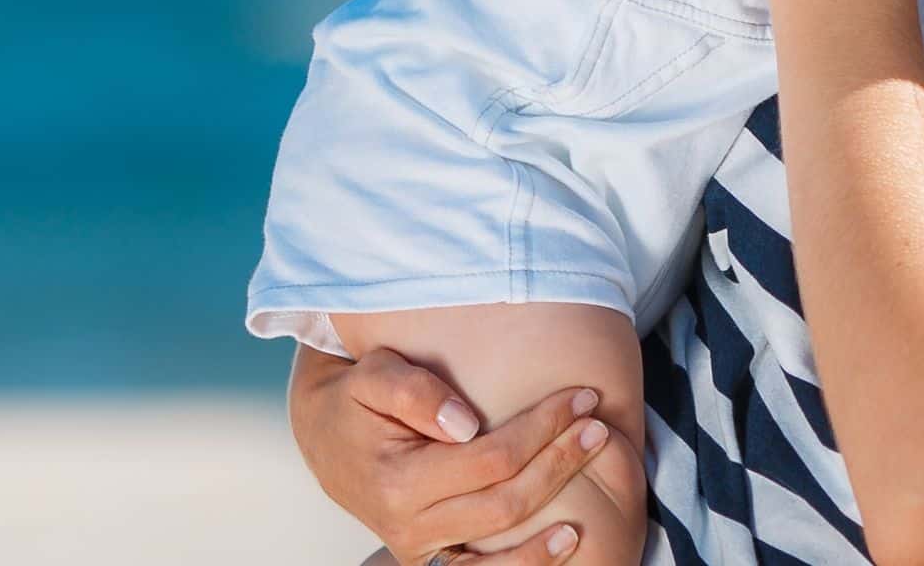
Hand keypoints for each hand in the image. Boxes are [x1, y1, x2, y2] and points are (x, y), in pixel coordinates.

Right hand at [288, 343, 624, 564]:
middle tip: (598, 426)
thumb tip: (464, 422)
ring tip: (596, 473)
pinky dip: (527, 563)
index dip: (543, 429)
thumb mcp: (374, 377)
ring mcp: (420, 548)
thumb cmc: (357, 399)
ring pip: (502, 543)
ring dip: (555, 510)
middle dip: (560, 461)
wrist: (325, 436)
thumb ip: (415, 393)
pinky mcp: (431, 557)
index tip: (580, 398)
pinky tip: (566, 541)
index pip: (491, 457)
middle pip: (506, 501)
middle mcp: (409, 525)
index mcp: (398, 480)